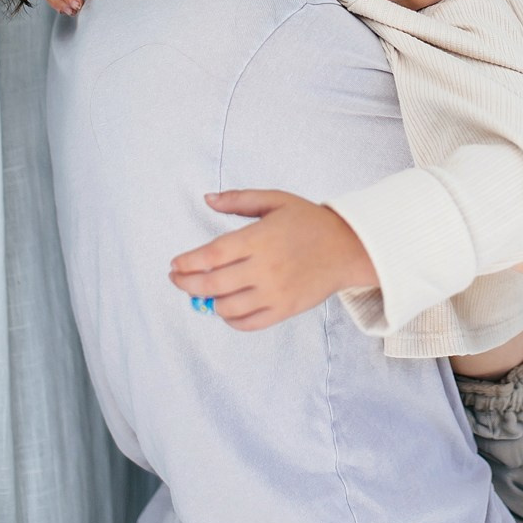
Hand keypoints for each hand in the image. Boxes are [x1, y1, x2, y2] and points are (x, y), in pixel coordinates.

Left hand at [169, 190, 378, 330]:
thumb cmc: (309, 221)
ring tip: (203, 293)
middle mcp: (265, 268)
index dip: (187, 263)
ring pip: (227, 308)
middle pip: (213, 285)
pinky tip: (225, 308)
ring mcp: (275, 292)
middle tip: (177, 280)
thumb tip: (207, 199)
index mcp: (259, 238)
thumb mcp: (276, 200)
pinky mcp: (284, 309)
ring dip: (208, 302)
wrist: (348, 247)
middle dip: (187, 284)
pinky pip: (248, 323)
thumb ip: (239, 200)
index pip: (211, 256)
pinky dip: (230, 320)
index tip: (174, 265)